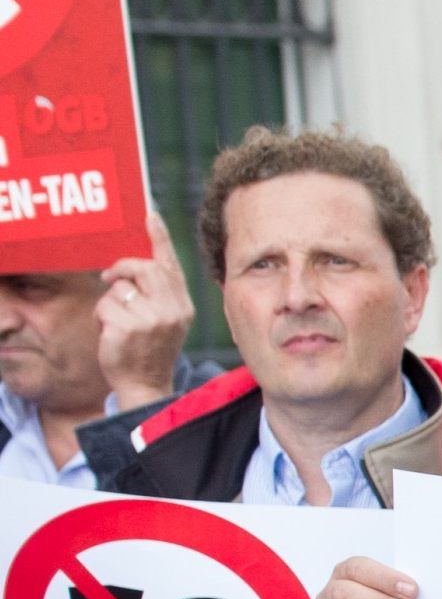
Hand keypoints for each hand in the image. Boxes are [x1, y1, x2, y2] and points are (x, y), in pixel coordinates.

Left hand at [95, 208, 193, 406]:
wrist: (145, 384)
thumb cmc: (149, 349)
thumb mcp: (164, 319)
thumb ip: (158, 293)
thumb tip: (134, 265)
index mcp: (182, 305)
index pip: (170, 265)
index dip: (159, 237)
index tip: (149, 214)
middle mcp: (172, 310)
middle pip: (143, 267)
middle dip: (122, 268)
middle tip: (110, 278)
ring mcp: (151, 320)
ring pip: (119, 288)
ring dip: (110, 301)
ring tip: (117, 322)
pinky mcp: (128, 328)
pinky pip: (105, 305)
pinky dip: (101, 317)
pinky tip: (110, 334)